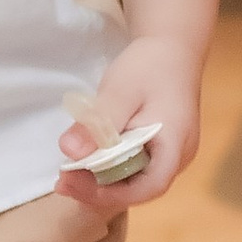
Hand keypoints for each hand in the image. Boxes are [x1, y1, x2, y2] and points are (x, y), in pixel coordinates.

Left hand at [55, 36, 203, 210]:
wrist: (172, 46)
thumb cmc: (149, 66)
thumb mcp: (119, 91)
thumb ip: (96, 123)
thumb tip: (68, 152)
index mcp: (176, 144)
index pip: (149, 187)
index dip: (111, 195)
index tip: (74, 184)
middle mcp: (179, 156)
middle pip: (140, 189)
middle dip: (99, 190)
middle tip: (62, 179)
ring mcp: (173, 153)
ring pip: (137, 180)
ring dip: (103, 181)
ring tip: (69, 171)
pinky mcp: (161, 148)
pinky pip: (136, 167)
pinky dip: (110, 168)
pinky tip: (88, 158)